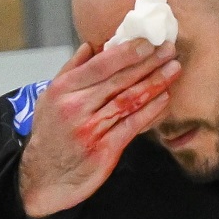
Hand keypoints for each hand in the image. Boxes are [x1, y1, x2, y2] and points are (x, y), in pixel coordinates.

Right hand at [18, 38, 180, 218]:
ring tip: (173, 69)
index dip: (127, 52)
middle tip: (169, 49)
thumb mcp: (49, 98)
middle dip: (148, 63)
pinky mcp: (105, 150)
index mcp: (64, 90)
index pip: (100, 65)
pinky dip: (150, 111)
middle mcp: (77, 107)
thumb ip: (71, 71)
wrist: (45, 176)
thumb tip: (90, 46)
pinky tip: (164, 98)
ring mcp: (92, 129)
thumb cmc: (50, 134)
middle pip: (119, 80)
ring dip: (155, 83)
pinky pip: (132, 125)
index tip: (147, 42)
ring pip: (129, 100)